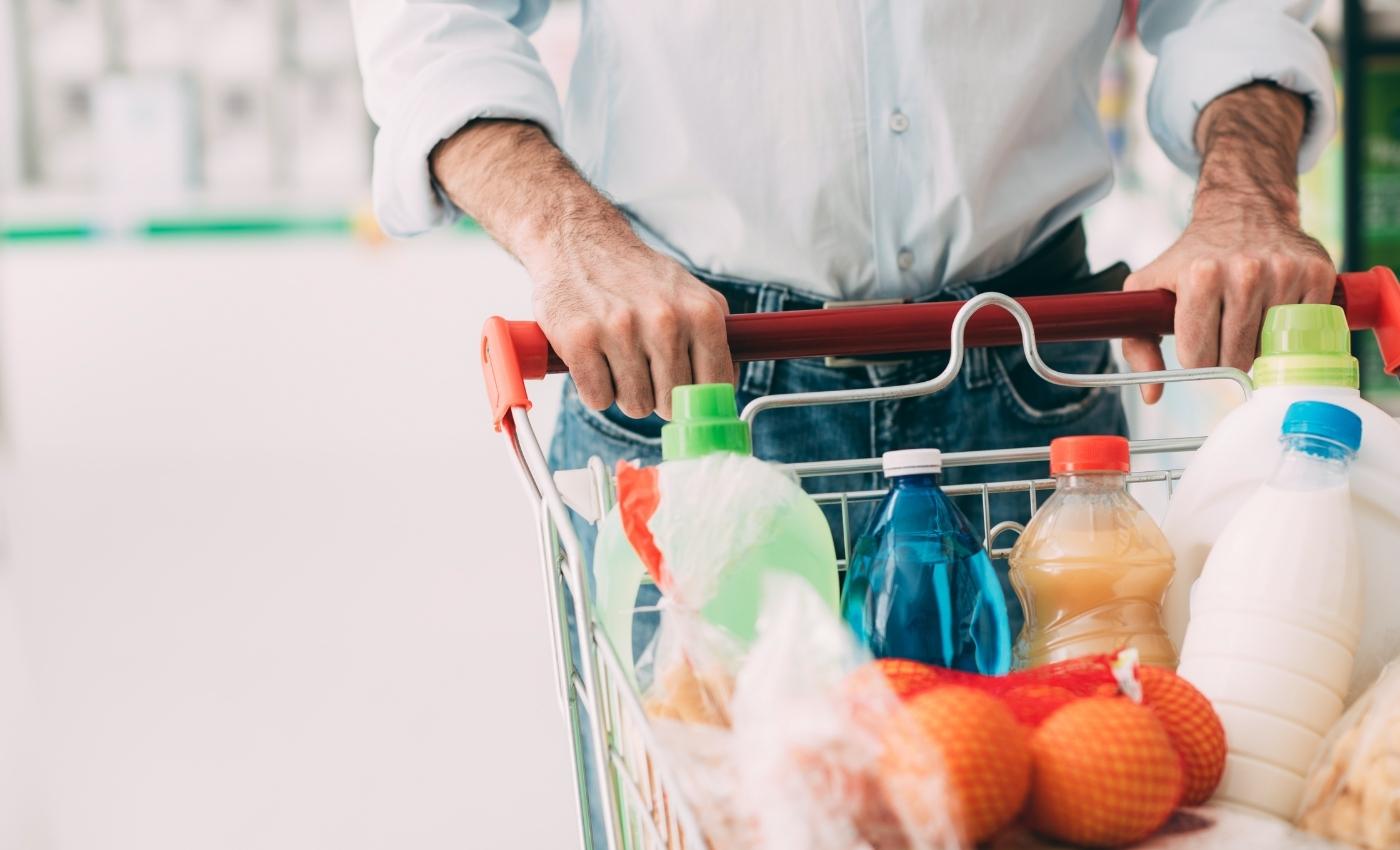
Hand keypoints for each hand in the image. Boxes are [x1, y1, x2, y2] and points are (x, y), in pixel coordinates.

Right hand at [533, 235, 733, 419]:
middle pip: (673, 405)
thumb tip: (724, 394)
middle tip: (644, 367)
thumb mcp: (693, 295)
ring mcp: (620, 331)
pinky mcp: (579, 340)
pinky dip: (594, 388)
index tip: (687, 399)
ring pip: (635, 406)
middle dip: (658, 396)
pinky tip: (595, 359)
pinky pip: (598, 399)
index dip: (699, 401)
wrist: (579, 242)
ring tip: (617, 357)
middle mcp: (665, 321)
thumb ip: (717, 340)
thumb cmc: (638, 276)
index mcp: (701, 312)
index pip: (715, 388)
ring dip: (625, 391)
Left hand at [1121, 215, 1333, 402]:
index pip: (1199, 357)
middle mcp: (1245, 273)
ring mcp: (1285, 272)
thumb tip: (1152, 395)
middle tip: (1224, 332)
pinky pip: (1305, 329)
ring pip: (1271, 348)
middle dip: (1227, 356)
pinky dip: (1290, 328)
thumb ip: (1138, 344)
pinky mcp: (1316, 273)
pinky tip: (1275, 306)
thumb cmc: (1190, 258)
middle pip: (1236, 358)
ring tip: (1247, 316)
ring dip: (1258, 343)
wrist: (1241, 210)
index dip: (1197, 357)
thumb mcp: (1147, 290)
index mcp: (1201, 277)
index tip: (1198, 343)